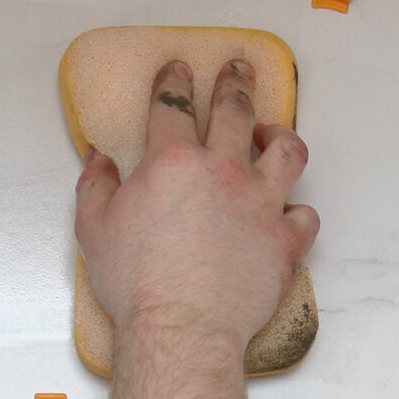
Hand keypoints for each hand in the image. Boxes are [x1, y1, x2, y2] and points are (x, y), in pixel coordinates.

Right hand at [74, 58, 319, 356]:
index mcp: (173, 163)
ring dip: (279, 136)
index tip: (178, 70)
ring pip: (287, 152)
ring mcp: (262, 205)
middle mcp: (224, 172)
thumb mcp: (93, 229)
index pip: (174, 105)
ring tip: (271, 134)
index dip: (174, 82)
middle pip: (236, 110)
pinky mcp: (285, 242)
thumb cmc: (136, 283)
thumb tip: (98, 159)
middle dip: (235, 82)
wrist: (181, 329)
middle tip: (237, 69)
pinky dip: (297, 211)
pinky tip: (287, 212)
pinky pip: (305, 215)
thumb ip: (95, 185)